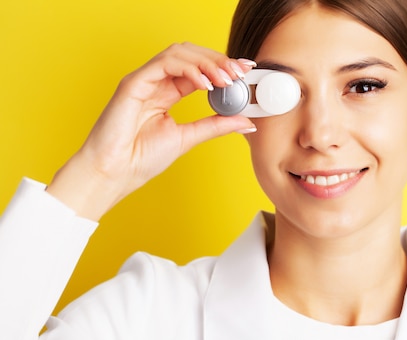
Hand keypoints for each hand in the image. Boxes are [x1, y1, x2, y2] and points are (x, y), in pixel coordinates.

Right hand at [46, 43, 255, 220]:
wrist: (115, 174)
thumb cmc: (140, 159)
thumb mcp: (188, 138)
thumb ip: (216, 126)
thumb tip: (246, 122)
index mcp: (168, 93)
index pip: (199, 69)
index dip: (222, 66)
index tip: (246, 71)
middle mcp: (156, 82)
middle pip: (190, 55)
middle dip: (218, 60)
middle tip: (240, 71)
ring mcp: (144, 80)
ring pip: (178, 53)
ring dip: (206, 62)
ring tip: (225, 78)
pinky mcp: (133, 83)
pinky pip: (164, 64)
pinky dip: (188, 69)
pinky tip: (205, 83)